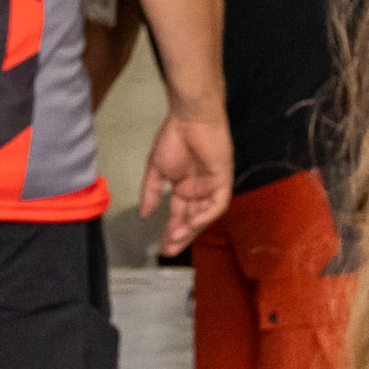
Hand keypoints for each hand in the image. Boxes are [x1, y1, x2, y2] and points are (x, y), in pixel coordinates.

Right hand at [140, 113, 234, 254]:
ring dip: (192, 229)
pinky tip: (192, 224)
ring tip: (176, 239)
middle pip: (192, 220)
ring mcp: (212, 186)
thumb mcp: (156, 170)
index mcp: (184, 188)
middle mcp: (199, 190)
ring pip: (205, 215)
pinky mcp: (223, 179)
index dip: (171, 231)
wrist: (190, 117)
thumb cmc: (173, 137)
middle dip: (182, 236)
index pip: (179, 215)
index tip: (161, 246)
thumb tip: (144, 214)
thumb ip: (151, 193)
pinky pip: (218, 204)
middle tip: (169, 251)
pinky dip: (206, 215)